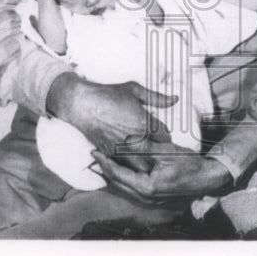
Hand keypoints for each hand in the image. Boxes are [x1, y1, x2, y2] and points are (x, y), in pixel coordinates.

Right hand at [46, 74, 177, 171]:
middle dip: (160, 151)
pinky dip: (131, 162)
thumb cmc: (108, 94)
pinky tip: (131, 156)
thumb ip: (157, 98)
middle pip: (157, 154)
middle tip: (159, 146)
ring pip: (143, 164)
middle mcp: (135, 139)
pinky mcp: (110, 155)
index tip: (163, 134)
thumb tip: (175, 99)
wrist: (82, 104)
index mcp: (144, 123)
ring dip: (147, 160)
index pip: (165, 137)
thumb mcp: (135, 91)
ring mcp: (122, 149)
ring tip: (147, 154)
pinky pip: (126, 164)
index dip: (166, 135)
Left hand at [93, 142, 231, 203]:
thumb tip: (126, 139)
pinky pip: (131, 190)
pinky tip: (123, 170)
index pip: (117, 174)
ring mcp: (148, 201)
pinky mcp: (153, 200)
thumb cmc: (188, 164)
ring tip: (105, 161)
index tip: (94, 151)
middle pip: (116, 184)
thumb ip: (144, 147)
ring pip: (123, 188)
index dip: (104, 162)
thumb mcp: (166, 152)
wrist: (206, 179)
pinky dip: (124, 179)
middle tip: (95, 155)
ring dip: (113, 175)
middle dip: (105, 169)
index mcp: (145, 187)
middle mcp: (144, 198)